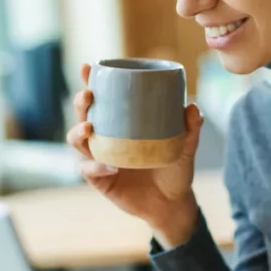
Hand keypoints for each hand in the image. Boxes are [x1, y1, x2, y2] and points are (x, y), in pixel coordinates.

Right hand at [66, 63, 203, 246]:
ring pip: (78, 141)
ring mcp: (100, 159)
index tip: (86, 68)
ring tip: (89, 127)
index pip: (102, 99)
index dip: (89, 82)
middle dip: (80, 103)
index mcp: (122, 124)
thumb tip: (192, 107)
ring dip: (78, 132)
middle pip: (83, 116)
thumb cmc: (175, 169)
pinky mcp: (100, 181)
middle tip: (88, 96)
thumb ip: (190, 129)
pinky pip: (89, 171)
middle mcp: (107, 139)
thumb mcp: (186, 147)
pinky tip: (110, 167)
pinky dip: (96, 167)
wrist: (173, 203)